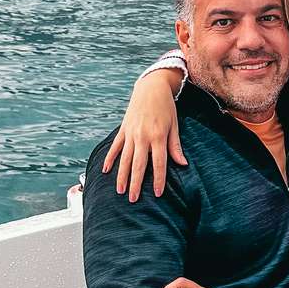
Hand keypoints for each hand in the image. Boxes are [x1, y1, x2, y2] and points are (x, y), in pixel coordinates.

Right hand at [102, 69, 185, 199]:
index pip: (159, 163)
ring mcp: (131, 133)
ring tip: (120, 191)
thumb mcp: (174, 125)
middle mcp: (143, 136)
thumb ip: (175, 146)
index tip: (157, 194)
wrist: (151, 87)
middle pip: (139, 165)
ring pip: (125, 159)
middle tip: (133, 199)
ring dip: (122, 176)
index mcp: (158, 136)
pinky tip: (105, 170)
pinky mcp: (123, 129)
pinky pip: (116, 147)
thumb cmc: (166, 107)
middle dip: (136, 183)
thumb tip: (182, 164)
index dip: (159, 179)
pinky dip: (110, 158)